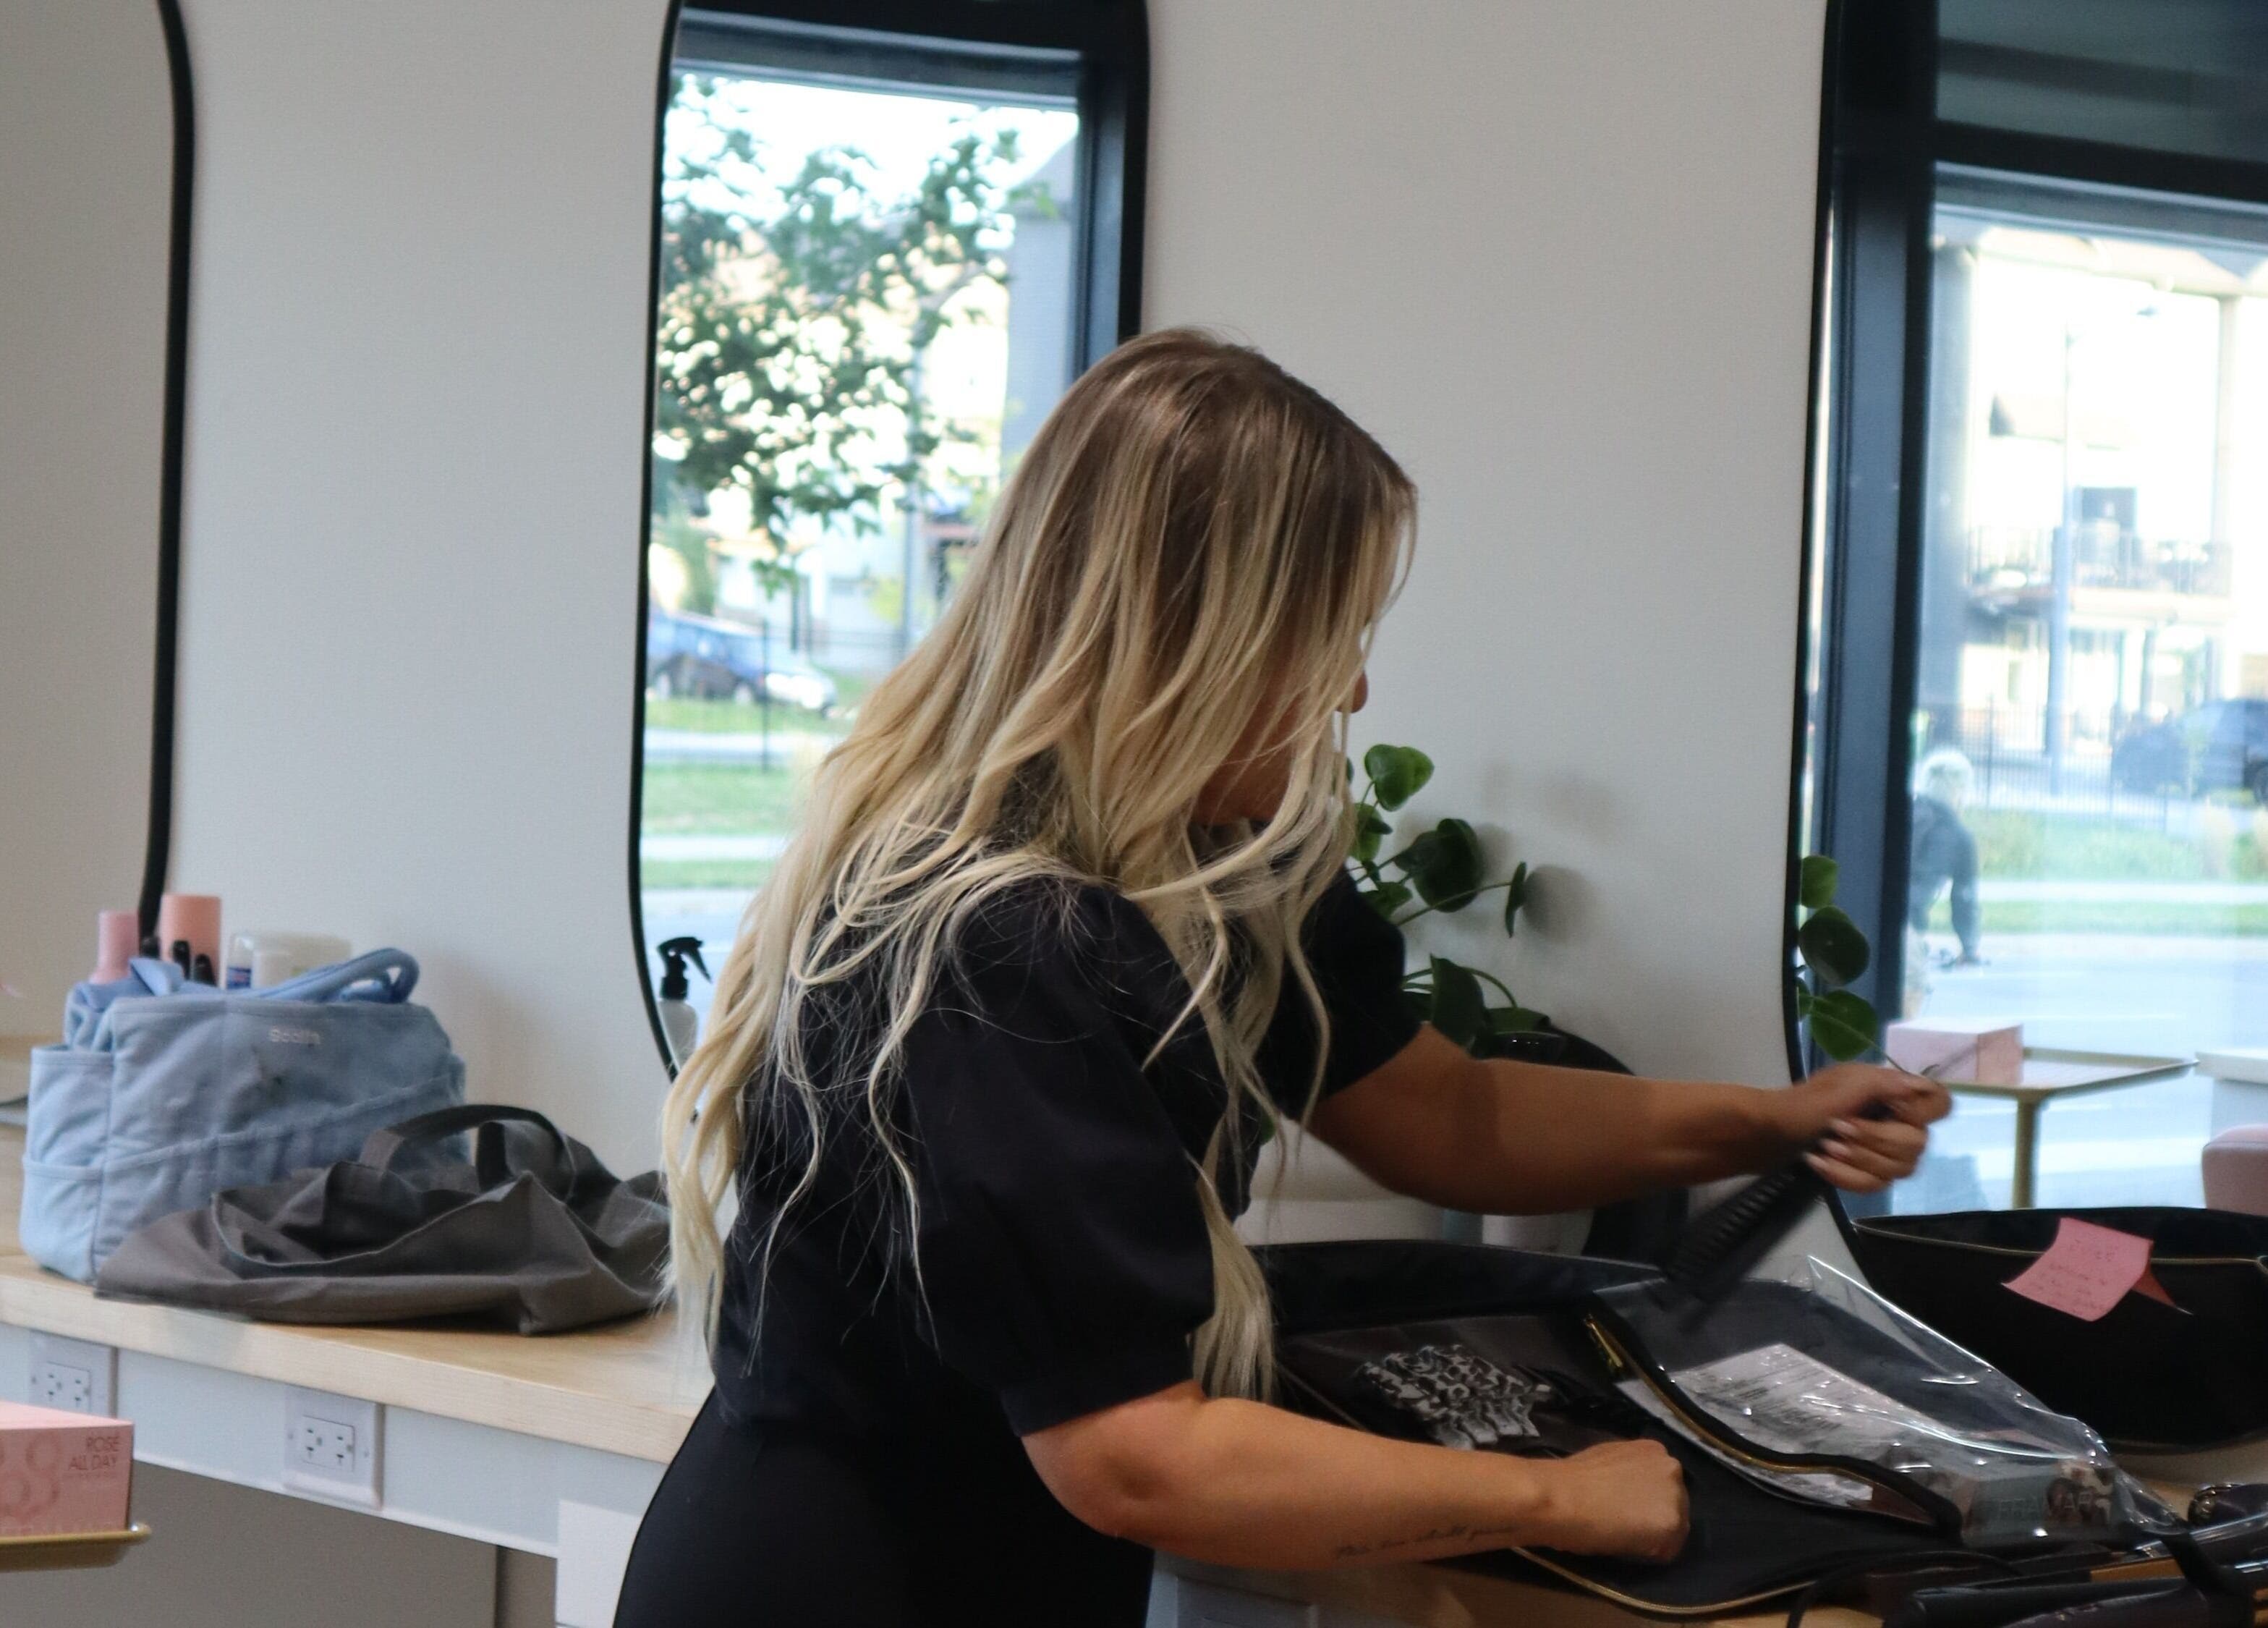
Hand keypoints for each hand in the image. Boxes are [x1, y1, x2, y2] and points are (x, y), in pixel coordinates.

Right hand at [1536, 1440, 1687, 1561]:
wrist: (1562, 1497)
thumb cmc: (1572, 1480)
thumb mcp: (1607, 1461)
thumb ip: (1628, 1473)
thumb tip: (1627, 1491)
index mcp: (1654, 1451)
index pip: (1663, 1485)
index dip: (1646, 1502)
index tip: (1626, 1510)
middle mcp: (1671, 1468)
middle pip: (1674, 1504)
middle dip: (1654, 1517)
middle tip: (1625, 1526)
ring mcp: (1675, 1496)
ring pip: (1673, 1527)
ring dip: (1654, 1535)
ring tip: (1624, 1536)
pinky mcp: (1672, 1524)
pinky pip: (1667, 1549)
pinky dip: (1650, 1553)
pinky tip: (1626, 1544)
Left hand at [1773, 1062, 1950, 1191]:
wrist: (1765, 1133)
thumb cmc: (1801, 1103)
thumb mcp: (1841, 1085)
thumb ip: (1883, 1083)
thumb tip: (1921, 1085)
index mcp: (1893, 1092)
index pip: (1940, 1103)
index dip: (1922, 1111)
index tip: (1892, 1109)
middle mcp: (1896, 1121)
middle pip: (1918, 1143)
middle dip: (1875, 1139)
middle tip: (1838, 1128)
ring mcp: (1883, 1151)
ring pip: (1900, 1170)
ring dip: (1859, 1159)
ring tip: (1826, 1146)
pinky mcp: (1867, 1174)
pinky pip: (1875, 1186)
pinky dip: (1846, 1176)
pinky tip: (1820, 1164)